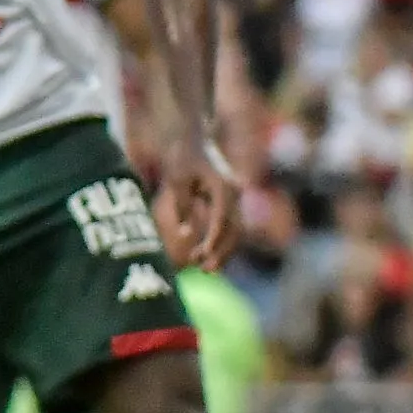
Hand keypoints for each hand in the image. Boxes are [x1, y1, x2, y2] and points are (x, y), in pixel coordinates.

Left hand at [156, 139, 241, 271]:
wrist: (190, 143)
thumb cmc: (180, 160)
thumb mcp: (176, 179)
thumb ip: (181, 205)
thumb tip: (185, 234)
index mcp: (223, 186)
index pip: (222, 217)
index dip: (214, 238)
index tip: (202, 255)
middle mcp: (234, 194)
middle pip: (235, 228)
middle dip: (222, 250)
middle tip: (204, 270)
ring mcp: (235, 200)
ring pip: (236, 231)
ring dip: (223, 251)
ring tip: (205, 269)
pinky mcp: (229, 205)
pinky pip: (230, 228)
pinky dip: (221, 243)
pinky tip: (207, 258)